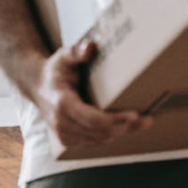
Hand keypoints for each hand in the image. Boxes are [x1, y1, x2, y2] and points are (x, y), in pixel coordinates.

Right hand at [35, 40, 151, 146]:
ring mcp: (65, 134)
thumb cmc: (56, 69)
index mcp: (62, 104)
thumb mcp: (64, 56)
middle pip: (100, 132)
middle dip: (126, 127)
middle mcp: (62, 123)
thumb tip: (90, 47)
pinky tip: (131, 125)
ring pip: (100, 139)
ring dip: (124, 132)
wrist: (39, 86)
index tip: (135, 114)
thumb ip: (76, 51)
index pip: (91, 118)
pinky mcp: (70, 140)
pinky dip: (115, 134)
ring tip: (146, 122)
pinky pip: (96, 141)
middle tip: (149, 119)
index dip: (114, 119)